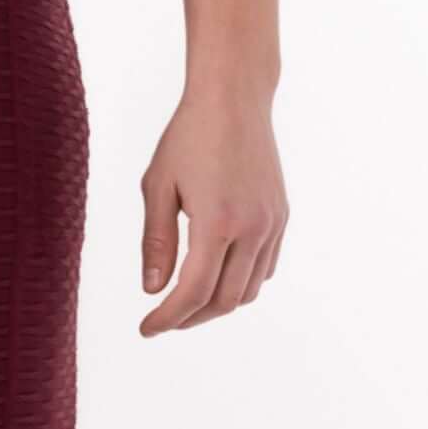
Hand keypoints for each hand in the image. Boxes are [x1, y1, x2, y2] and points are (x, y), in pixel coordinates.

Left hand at [138, 87, 286, 333]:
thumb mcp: (158, 186)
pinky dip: (240, 283)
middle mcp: (252, 228)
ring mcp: (272, 224)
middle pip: (224, 300)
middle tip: (163, 319)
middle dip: (191, 318)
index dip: (168, 318)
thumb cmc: (188, 136)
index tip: (146, 329)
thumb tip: (152, 290)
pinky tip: (216, 276)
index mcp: (217, 222)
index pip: (193, 292)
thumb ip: (155, 242)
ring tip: (187, 302)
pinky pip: (265, 268)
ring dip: (217, 304)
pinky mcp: (281, 217)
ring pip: (248, 290)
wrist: (234, 99)